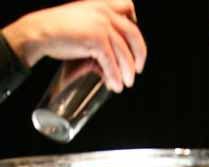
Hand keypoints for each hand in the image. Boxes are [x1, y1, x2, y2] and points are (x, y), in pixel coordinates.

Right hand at [3, 0, 146, 91]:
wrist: (40, 31)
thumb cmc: (58, 30)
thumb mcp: (83, 23)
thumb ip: (99, 34)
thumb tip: (111, 61)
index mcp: (101, 3)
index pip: (128, 7)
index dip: (135, 24)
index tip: (134, 43)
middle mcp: (104, 10)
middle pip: (133, 34)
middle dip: (139, 55)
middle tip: (137, 70)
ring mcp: (102, 24)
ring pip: (124, 53)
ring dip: (127, 72)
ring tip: (125, 84)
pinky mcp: (97, 39)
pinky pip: (112, 62)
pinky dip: (115, 77)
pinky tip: (115, 86)